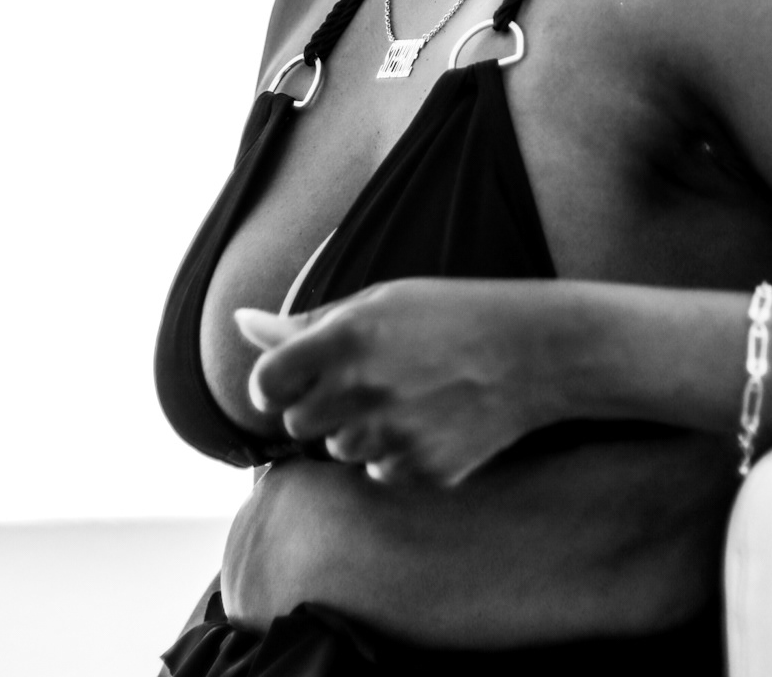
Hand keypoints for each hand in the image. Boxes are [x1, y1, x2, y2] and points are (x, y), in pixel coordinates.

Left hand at [234, 279, 556, 487]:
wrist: (531, 351)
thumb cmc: (448, 313)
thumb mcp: (377, 301)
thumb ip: (304, 323)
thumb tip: (240, 323)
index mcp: (346, 339)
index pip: (266, 384)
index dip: (274, 384)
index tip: (293, 379)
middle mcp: (363, 390)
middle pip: (299, 422)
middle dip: (321, 403)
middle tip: (367, 376)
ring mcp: (392, 435)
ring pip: (339, 449)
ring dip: (359, 428)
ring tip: (407, 393)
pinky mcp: (421, 470)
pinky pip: (380, 471)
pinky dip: (395, 452)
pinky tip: (430, 419)